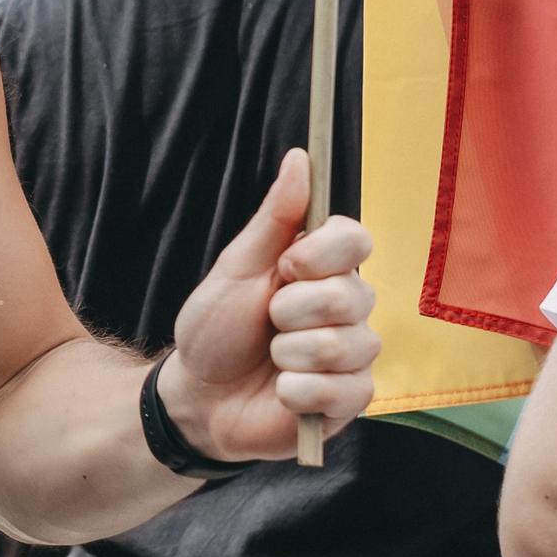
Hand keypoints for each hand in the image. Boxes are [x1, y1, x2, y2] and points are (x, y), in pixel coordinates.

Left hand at [166, 147, 377, 463]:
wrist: (199, 396)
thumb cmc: (216, 328)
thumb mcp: (237, 266)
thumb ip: (275, 217)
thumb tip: (300, 157)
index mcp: (323, 267)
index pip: (357, 240)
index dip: (323, 254)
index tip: (286, 266)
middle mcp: (348, 306)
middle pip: (351, 294)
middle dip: (291, 311)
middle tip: (267, 322)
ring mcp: (354, 353)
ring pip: (345, 345)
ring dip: (288, 355)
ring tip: (271, 359)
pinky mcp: (351, 398)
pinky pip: (340, 390)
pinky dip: (297, 392)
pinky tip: (281, 393)